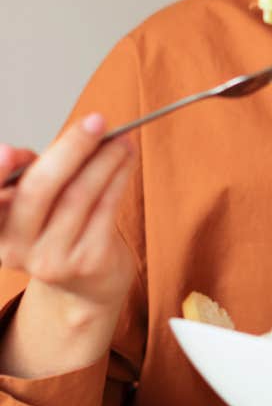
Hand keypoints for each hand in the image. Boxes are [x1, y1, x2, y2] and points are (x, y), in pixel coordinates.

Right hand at [0, 114, 136, 317]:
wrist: (86, 283)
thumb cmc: (59, 227)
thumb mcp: (36, 200)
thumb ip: (29, 172)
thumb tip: (19, 151)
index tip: (11, 152)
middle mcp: (15, 248)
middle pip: (40, 190)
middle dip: (72, 149)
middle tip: (97, 122)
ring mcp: (51, 259)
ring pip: (79, 195)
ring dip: (105, 159)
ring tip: (122, 139)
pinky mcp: (87, 262)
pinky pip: (106, 208)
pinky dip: (119, 177)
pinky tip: (126, 160)